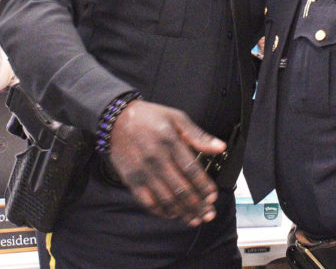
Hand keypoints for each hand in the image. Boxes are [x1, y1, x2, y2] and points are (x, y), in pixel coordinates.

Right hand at [107, 99, 223, 225]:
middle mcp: (156, 159)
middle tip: (208, 213)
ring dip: (183, 212)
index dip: (204, 186)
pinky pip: (148, 202)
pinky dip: (162, 211)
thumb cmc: (148, 118)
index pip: (191, 170)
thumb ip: (198, 135)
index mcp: (170, 142)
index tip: (212, 196)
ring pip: (166, 199)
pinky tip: (172, 214)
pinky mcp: (132, 180)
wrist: (115, 121)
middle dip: (198, 205)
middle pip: (181, 189)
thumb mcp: (176, 118)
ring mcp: (143, 172)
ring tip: (195, 219)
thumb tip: (220, 147)